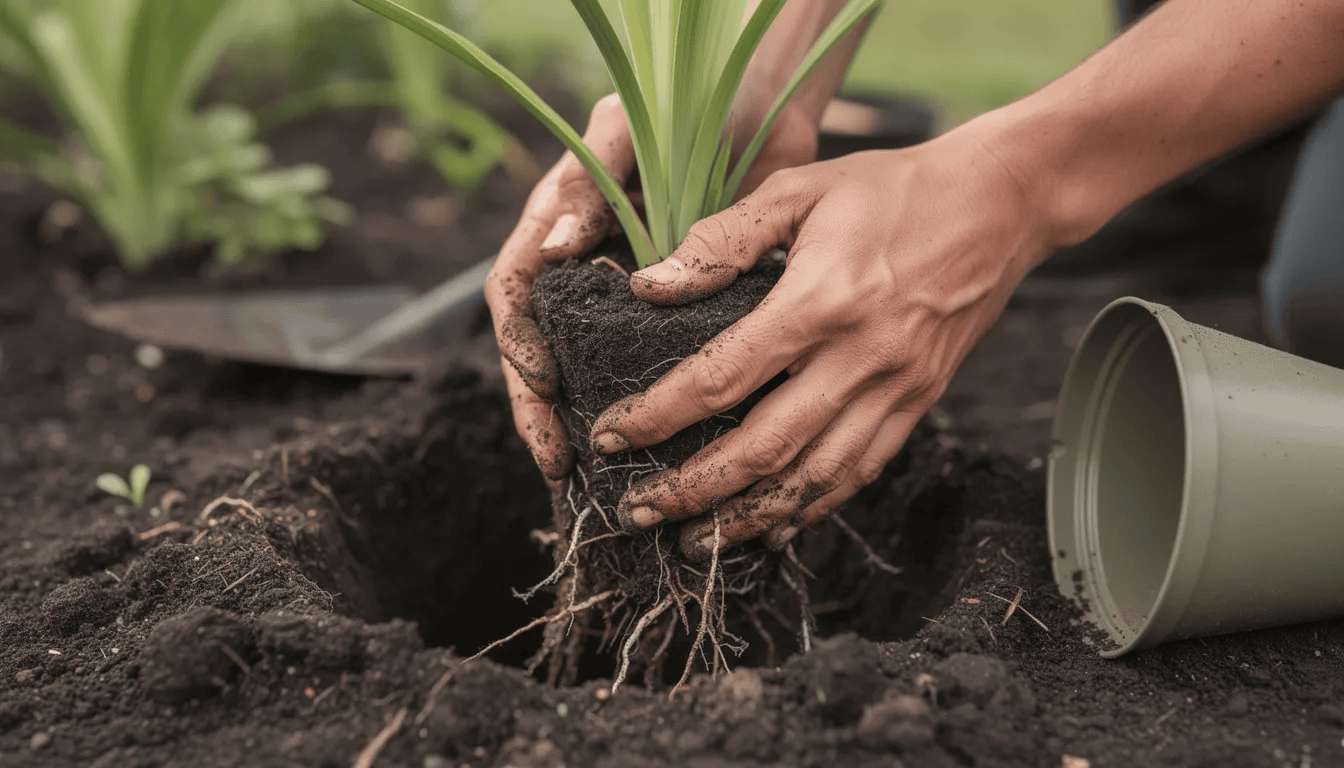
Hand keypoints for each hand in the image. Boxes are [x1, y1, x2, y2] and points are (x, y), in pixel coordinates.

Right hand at [485, 93, 820, 482]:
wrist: (757, 109)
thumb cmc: (680, 106)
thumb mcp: (625, 130)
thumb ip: (586, 183)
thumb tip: (556, 250)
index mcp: (558, 227)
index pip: (516, 295)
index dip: (519, 344)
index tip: (543, 382)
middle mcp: (584, 268)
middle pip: (540, 349)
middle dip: (541, 409)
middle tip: (558, 460)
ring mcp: (626, 295)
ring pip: (589, 367)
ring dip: (584, 419)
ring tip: (594, 473)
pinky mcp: (674, 313)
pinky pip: (650, 366)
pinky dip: (649, 406)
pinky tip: (662, 446)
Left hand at [587, 135, 1051, 556]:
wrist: (1000, 202)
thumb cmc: (890, 187)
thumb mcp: (800, 187)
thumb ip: (721, 239)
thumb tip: (649, 288)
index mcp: (820, 301)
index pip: (721, 379)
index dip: (659, 417)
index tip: (611, 439)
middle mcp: (859, 358)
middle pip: (762, 449)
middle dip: (692, 490)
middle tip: (636, 511)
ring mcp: (896, 389)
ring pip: (812, 478)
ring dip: (747, 518)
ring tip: (694, 542)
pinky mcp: (919, 404)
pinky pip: (859, 472)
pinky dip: (811, 508)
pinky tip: (771, 526)